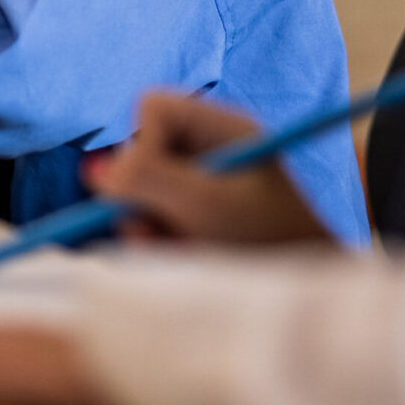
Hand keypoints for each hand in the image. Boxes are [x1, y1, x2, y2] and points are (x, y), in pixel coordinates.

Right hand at [92, 92, 332, 245]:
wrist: (311, 296)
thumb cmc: (271, 242)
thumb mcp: (206, 205)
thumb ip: (148, 180)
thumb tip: (93, 171)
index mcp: (224, 129)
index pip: (154, 108)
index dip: (141, 142)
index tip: (151, 187)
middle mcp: (209, 149)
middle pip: (141, 150)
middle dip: (141, 193)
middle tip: (157, 227)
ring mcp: (201, 184)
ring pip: (141, 190)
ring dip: (148, 223)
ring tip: (180, 249)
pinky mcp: (194, 218)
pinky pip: (151, 218)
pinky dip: (158, 240)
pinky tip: (182, 256)